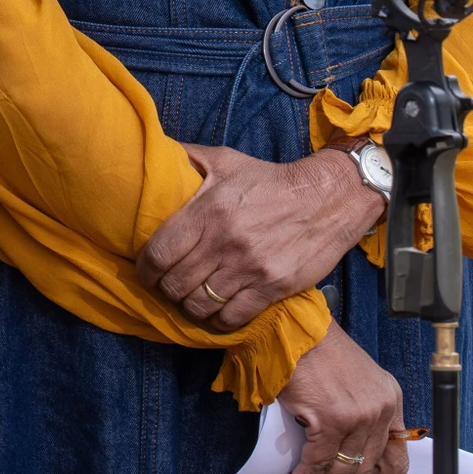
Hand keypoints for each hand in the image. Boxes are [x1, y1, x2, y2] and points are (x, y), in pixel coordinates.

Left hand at [138, 143, 384, 330]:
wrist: (327, 198)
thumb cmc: (270, 180)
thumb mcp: (226, 160)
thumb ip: (188, 158)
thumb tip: (155, 153)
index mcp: (208, 210)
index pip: (159, 253)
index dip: (145, 270)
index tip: (146, 273)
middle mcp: (224, 242)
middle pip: (176, 284)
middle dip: (166, 289)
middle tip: (169, 286)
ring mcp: (249, 267)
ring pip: (200, 305)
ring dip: (190, 307)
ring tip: (191, 299)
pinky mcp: (271, 287)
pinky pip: (232, 317)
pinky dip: (218, 320)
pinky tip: (217, 311)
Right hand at [269, 324, 408, 473]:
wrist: (288, 323)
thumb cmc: (310, 348)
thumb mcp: (348, 382)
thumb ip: (353, 416)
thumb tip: (334, 461)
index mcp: (390, 398)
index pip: (395, 458)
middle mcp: (382, 408)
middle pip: (363, 471)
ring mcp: (360, 414)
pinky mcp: (333, 418)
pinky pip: (316, 466)